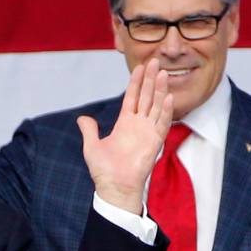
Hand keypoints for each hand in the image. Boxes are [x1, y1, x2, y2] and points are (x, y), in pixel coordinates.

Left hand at [80, 59, 172, 214]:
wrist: (114, 188)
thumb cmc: (104, 171)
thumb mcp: (92, 146)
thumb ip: (89, 130)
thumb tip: (82, 118)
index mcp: (124, 124)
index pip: (132, 98)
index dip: (136, 82)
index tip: (140, 67)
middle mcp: (138, 125)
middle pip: (146, 97)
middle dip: (151, 80)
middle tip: (156, 62)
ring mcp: (147, 132)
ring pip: (156, 106)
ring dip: (160, 90)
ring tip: (163, 73)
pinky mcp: (154, 142)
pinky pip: (162, 123)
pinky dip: (165, 110)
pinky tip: (167, 97)